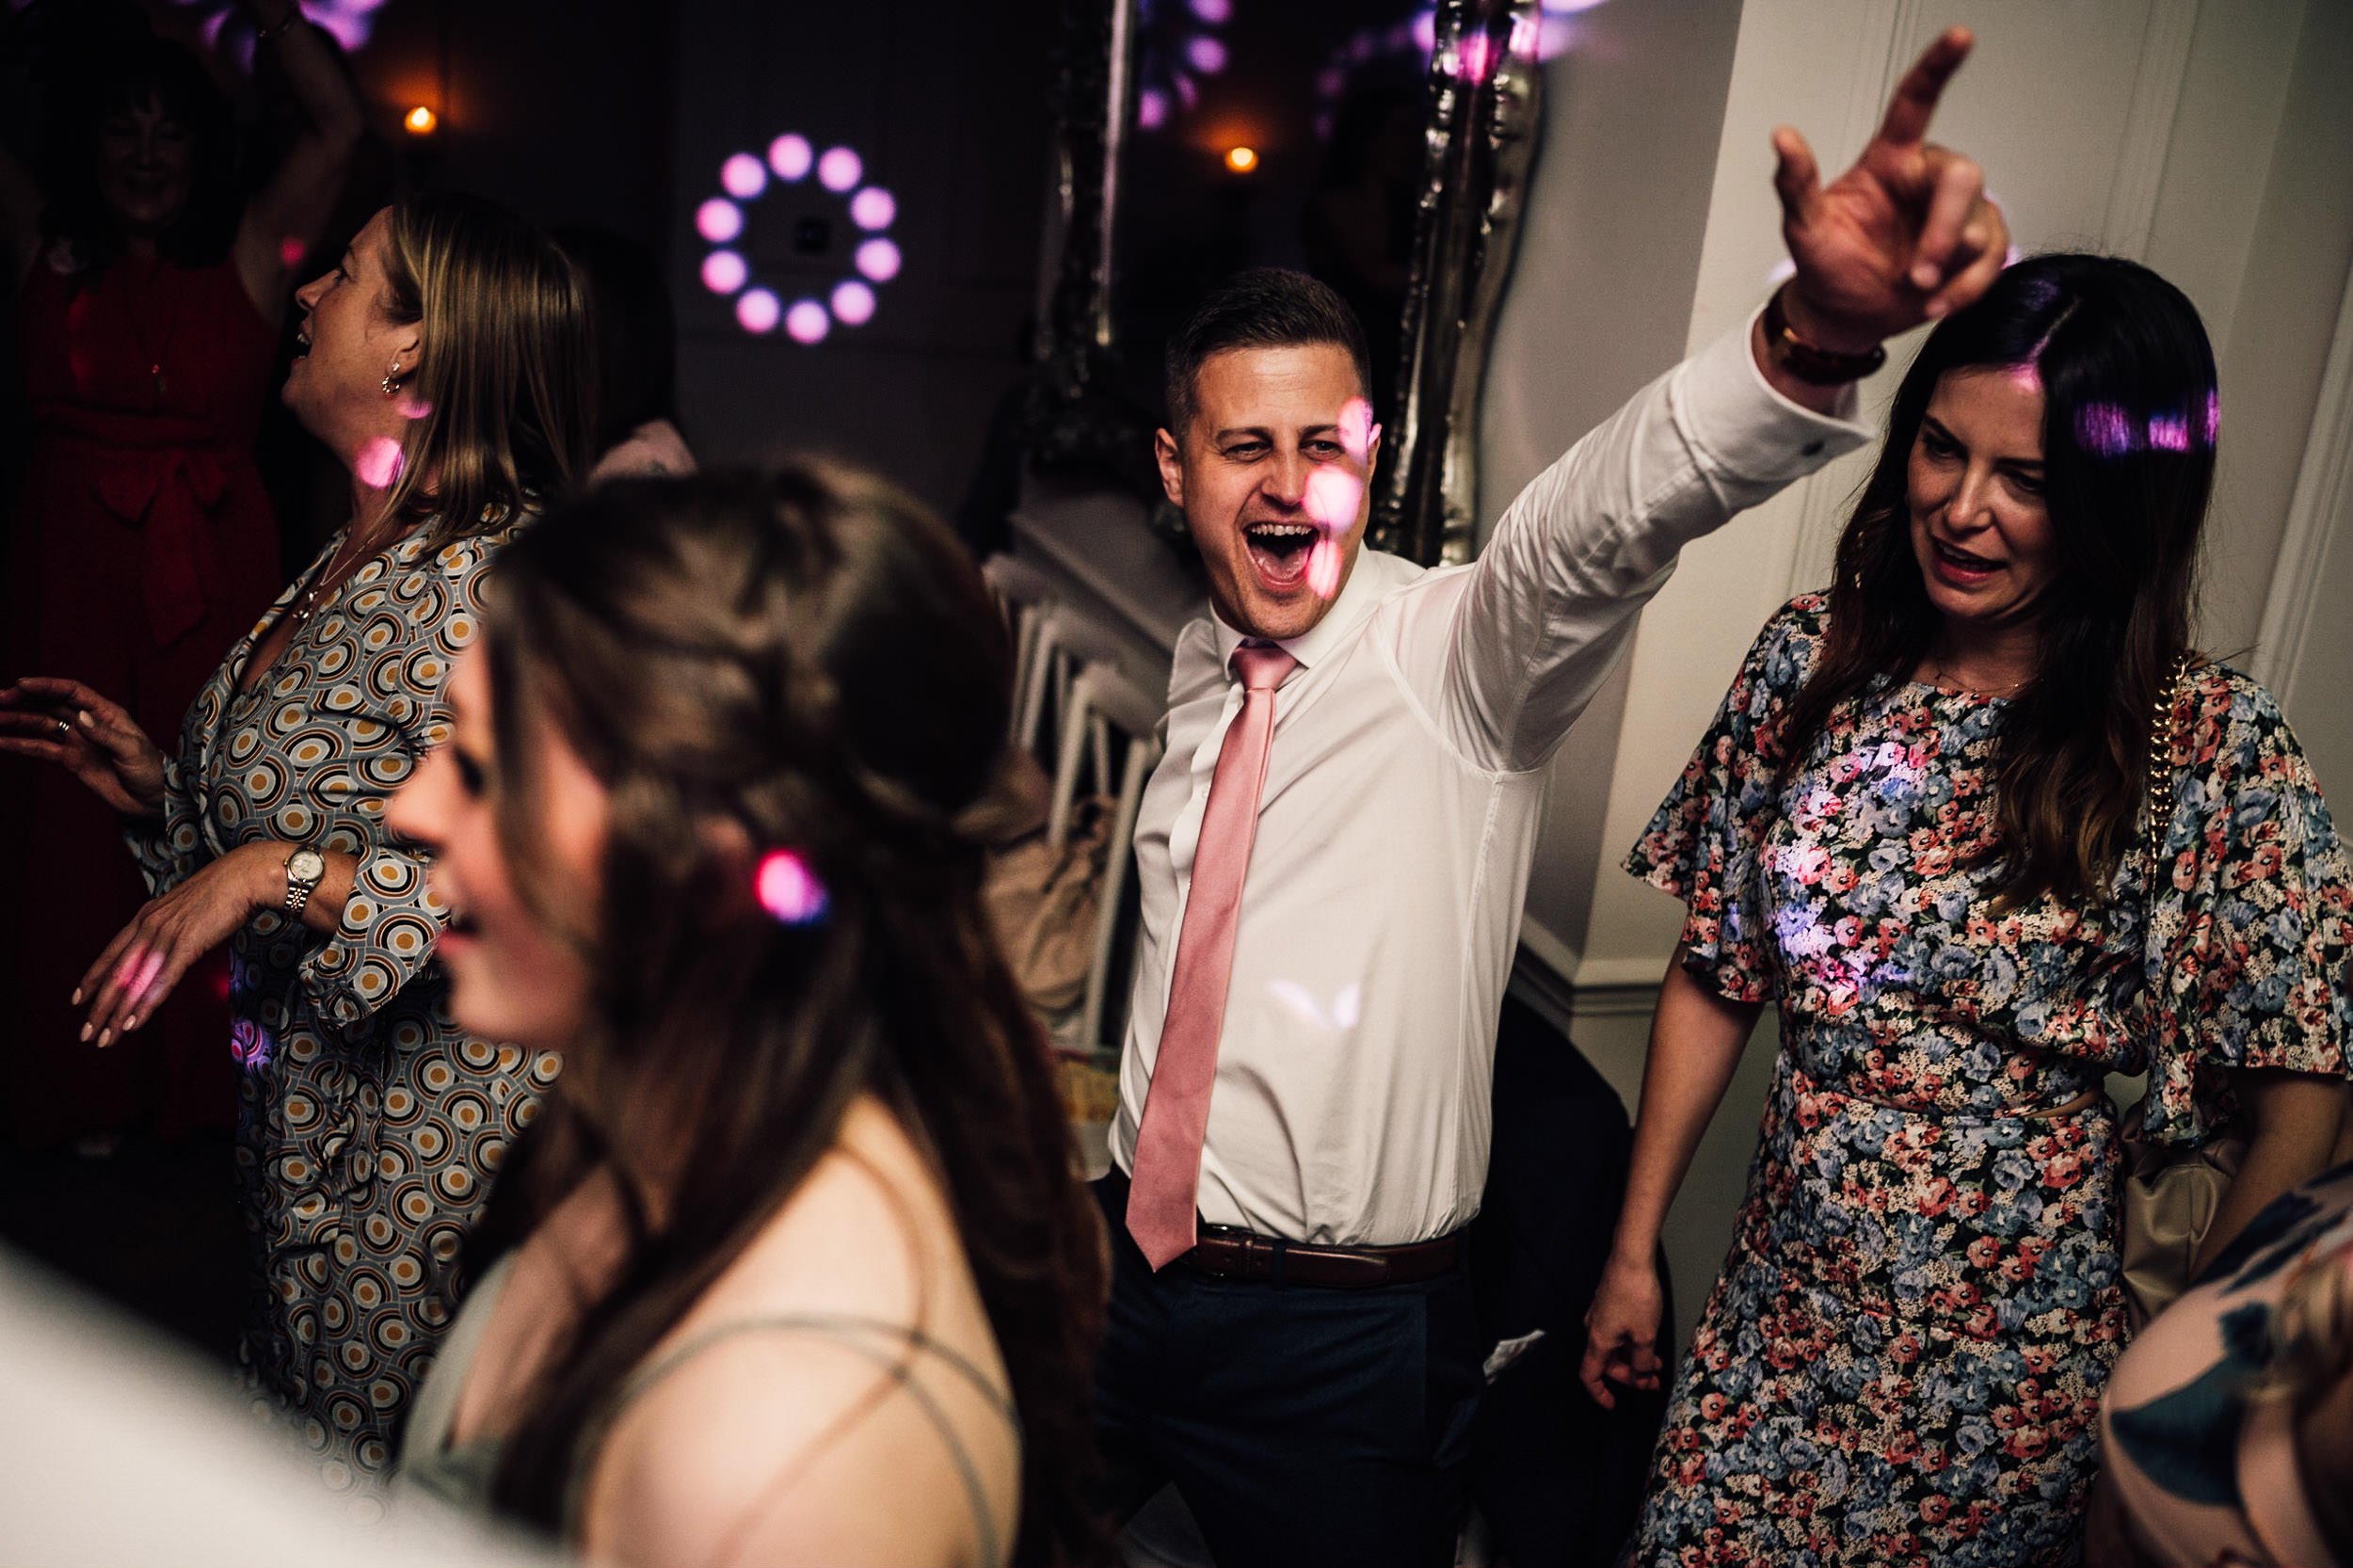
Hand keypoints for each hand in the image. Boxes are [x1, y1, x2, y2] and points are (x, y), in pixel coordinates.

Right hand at [0, 678, 167, 814]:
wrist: (153, 799)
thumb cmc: (150, 770)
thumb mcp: (131, 750)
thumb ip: (105, 734)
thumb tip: (80, 717)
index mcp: (105, 713)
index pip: (72, 691)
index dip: (47, 685)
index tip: (21, 684)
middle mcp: (88, 722)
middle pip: (51, 703)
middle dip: (25, 699)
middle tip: (0, 698)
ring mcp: (78, 740)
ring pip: (41, 723)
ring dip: (17, 719)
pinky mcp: (71, 759)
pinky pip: (41, 748)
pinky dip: (20, 744)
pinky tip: (0, 741)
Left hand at [76, 842, 279, 1045]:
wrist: (246, 875)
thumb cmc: (224, 890)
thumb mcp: (186, 908)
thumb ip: (173, 927)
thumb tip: (171, 944)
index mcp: (146, 916)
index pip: (111, 954)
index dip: (92, 978)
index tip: (77, 1000)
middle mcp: (148, 926)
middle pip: (116, 974)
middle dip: (99, 1008)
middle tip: (86, 1034)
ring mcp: (166, 935)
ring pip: (134, 982)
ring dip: (118, 1015)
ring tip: (107, 1039)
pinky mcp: (187, 944)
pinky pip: (162, 980)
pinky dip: (146, 1004)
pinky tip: (135, 1022)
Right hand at [1579, 1252, 1666, 1409]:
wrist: (1631, 1258)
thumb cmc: (1636, 1295)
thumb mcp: (1645, 1336)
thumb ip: (1643, 1361)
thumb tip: (1642, 1378)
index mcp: (1598, 1341)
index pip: (1590, 1376)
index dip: (1599, 1394)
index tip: (1613, 1404)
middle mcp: (1594, 1330)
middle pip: (1606, 1363)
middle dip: (1629, 1376)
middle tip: (1653, 1382)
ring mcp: (1600, 1316)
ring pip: (1614, 1348)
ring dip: (1634, 1360)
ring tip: (1657, 1365)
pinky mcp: (1608, 1305)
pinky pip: (1617, 1334)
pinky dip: (1632, 1344)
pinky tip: (1650, 1343)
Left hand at [1772, 26, 2008, 350]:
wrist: (1846, 316)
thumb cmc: (1827, 265)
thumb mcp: (1803, 228)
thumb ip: (1796, 184)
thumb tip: (1782, 137)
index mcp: (1891, 161)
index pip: (1916, 103)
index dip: (1938, 67)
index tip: (1959, 36)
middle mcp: (1928, 179)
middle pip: (1963, 176)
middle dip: (1945, 226)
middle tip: (1918, 270)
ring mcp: (1957, 213)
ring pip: (1979, 223)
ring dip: (1950, 264)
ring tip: (1916, 288)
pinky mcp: (1977, 247)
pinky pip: (1992, 259)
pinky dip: (1967, 288)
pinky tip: (1937, 302)